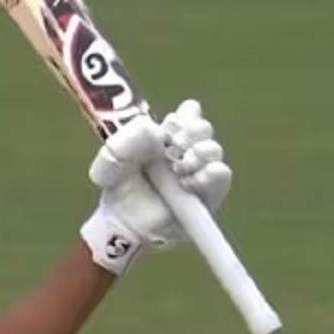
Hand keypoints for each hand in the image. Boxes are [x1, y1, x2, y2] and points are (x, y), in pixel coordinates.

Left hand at [80, 100, 231, 274]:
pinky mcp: (208, 195)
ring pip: (214, 150)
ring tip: (181, 166)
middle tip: (175, 143)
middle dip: (194, 130)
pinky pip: (220, 177)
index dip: (187, 113)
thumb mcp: (112, 158)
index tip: (173, 122)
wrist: (122, 220)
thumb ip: (129, 138)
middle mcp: (185, 151)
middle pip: (204, 128)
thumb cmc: (118, 186)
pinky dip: (209, 174)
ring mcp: (198, 172)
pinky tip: (190, 181)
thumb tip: (157, 129)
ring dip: (201, 152)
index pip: (187, 114)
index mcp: (165, 136)